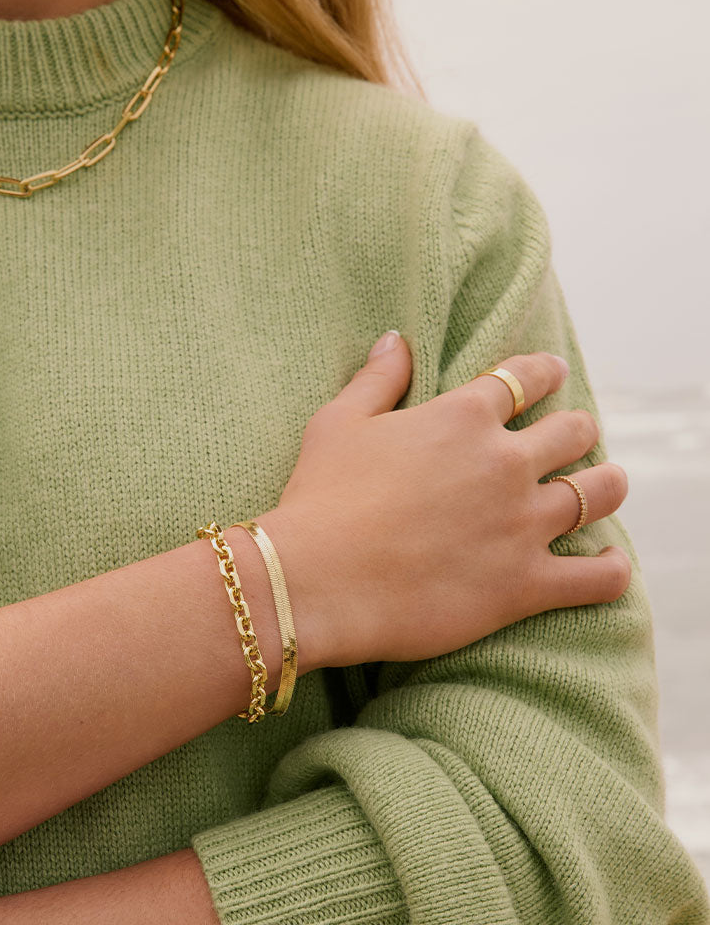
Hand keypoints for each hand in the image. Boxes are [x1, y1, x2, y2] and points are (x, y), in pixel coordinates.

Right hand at [256, 341, 629, 666]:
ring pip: (600, 493)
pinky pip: (597, 577)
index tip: (554, 376)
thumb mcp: (338, 424)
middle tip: (576, 440)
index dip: (546, 373)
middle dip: (579, 431)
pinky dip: (609, 570)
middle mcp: (506, 463)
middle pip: (575, 432)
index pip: (528, 378)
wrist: (315, 582)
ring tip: (607, 487)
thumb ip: (377, 379)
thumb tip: (397, 340)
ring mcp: (522, 524)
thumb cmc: (319, 501)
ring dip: (608, 486)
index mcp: (464, 416)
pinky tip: (608, 566)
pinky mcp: (525, 585)